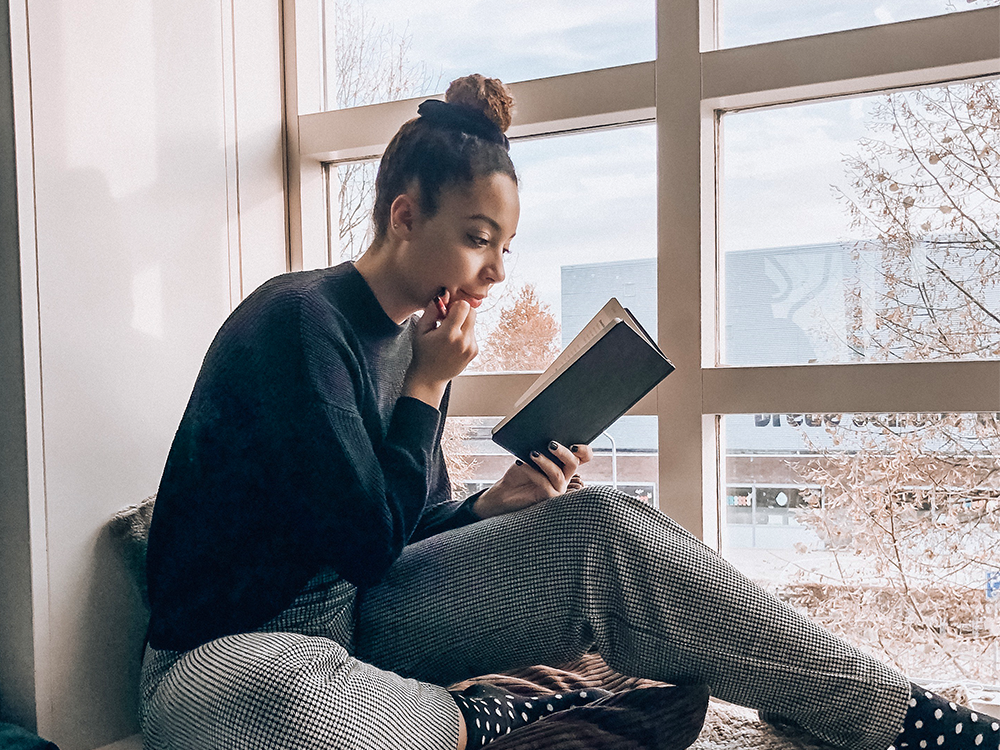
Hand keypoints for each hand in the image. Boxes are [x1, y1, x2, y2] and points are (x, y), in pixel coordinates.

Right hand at [404, 292, 477, 407]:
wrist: (430, 377)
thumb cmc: (423, 352)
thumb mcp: (421, 329)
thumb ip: (432, 310)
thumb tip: (444, 293)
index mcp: (449, 334)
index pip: (464, 306)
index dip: (455, 304)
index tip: (446, 310)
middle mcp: (463, 341)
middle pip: (472, 311)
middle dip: (461, 311)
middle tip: (447, 318)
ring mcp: (471, 347)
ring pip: (473, 322)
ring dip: (462, 322)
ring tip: (448, 333)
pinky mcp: (475, 351)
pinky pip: (473, 333)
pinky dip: (464, 333)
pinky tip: (452, 342)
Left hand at [473, 442, 593, 518]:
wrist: (506, 489)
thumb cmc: (521, 469)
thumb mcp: (532, 453)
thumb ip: (542, 445)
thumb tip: (546, 434)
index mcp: (565, 462)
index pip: (585, 456)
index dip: (584, 450)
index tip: (574, 444)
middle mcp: (565, 475)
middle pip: (574, 462)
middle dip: (563, 452)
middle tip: (550, 444)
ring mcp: (559, 487)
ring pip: (558, 474)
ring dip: (545, 462)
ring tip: (532, 453)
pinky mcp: (549, 496)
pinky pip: (544, 483)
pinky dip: (532, 471)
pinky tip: (520, 463)